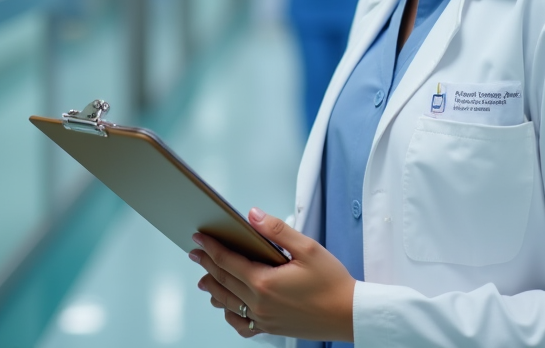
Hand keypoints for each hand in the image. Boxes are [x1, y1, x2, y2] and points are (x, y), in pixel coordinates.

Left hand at [190, 208, 355, 341]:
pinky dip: (230, 315)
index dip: (211, 248)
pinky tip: (229, 307)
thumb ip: (277, 231)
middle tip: (196, 253)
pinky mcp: (271, 328)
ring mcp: (263, 319)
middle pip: (223, 281)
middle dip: (207, 264)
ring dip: (214, 289)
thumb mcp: (307, 248)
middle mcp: (259, 304)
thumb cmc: (332, 282)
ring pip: (228, 304)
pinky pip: (242, 324)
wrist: (348, 314)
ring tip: (205, 278)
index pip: (227, 261)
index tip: (199, 238)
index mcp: (264, 283)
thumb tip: (253, 215)